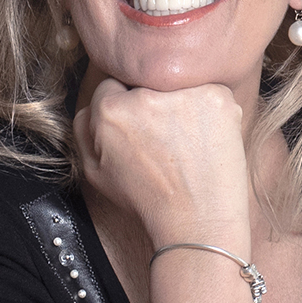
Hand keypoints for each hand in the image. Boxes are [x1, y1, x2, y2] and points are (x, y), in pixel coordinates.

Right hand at [74, 77, 251, 252]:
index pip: (113, 85)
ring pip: (178, 84)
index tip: (141, 127)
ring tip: (187, 141)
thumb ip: (83, 129)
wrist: (197, 220)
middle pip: (146, 82)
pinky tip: (206, 138)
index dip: (127, 108)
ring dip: (182, 104)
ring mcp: (184, 94)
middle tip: (166, 138)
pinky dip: (210, 110)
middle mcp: (145, 97)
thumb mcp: (95, 171)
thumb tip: (92, 103)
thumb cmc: (147, 199)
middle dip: (154, 103)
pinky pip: (210, 91)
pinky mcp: (217, 97)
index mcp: (110, 111)